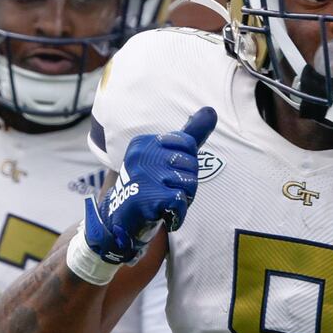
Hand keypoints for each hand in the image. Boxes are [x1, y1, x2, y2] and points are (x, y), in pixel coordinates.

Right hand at [84, 107, 216, 265]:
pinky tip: (164, 214)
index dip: (186, 165)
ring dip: (183, 199)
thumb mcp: (167, 157)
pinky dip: (178, 214)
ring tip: (163, 202)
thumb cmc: (150, 187)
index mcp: (144, 142)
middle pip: (191, 164)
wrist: (122, 221)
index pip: (188, 144)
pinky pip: (181, 202)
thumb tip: (211, 111)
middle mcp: (141, 155)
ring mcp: (143, 175)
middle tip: (165, 192)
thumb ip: (190, 135)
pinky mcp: (147, 196)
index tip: (167, 175)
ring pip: (189, 183)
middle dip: (186, 184)